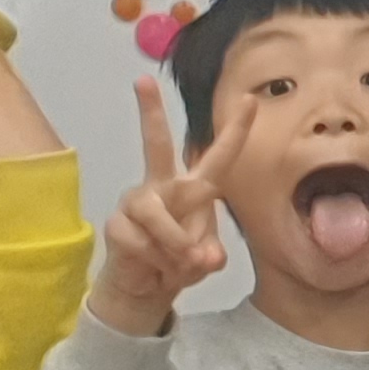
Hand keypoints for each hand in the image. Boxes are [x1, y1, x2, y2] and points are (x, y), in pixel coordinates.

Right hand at [92, 76, 251, 332]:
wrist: (145, 289)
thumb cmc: (179, 261)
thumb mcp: (203, 260)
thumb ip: (210, 255)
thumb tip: (204, 255)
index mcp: (193, 188)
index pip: (219, 156)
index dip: (236, 130)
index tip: (251, 99)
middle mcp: (163, 186)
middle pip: (155, 145)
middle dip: (150, 113)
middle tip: (142, 80)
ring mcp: (136, 202)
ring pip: (160, 219)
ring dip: (176, 247)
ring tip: (180, 263)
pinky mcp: (117, 223)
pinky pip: (145, 244)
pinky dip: (160, 263)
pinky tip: (156, 267)